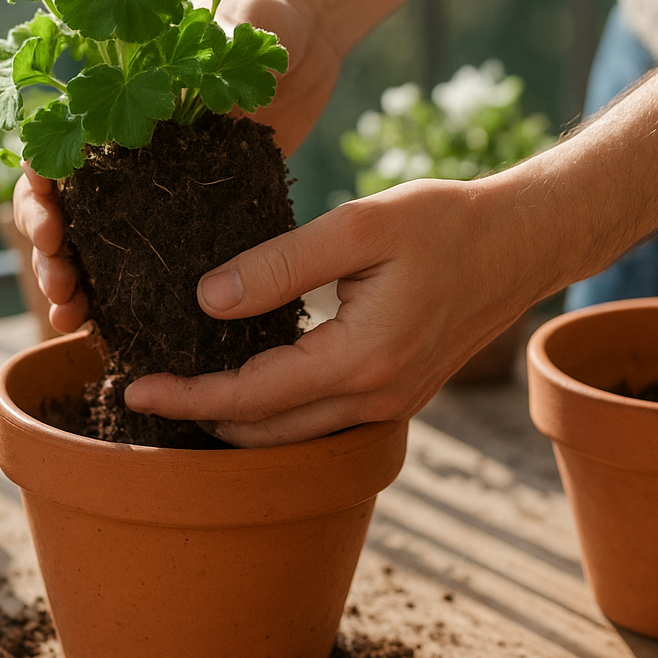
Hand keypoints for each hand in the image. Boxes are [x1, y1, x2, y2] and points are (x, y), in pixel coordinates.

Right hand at [16, 0, 338, 328]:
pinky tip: (106, 327)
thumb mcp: (245, 24)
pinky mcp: (194, 208)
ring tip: (71, 317)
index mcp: (117, 93)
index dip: (40, 185)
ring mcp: (156, 180)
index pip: (55, 143)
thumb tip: (203, 103)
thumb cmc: (268, 16)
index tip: (50, 219)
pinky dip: (120, 293)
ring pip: (93, 240)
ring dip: (70, 280)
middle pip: (64, 201)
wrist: (310, 38)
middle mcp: (126, 141)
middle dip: (47, 246)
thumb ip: (220, 51)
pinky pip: (148, 257)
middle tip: (60, 279)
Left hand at [122, 176, 547, 445]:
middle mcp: (378, 397)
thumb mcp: (359, 226)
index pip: (253, 397)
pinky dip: (277, 411)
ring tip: (185, 389)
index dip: (188, 396)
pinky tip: (247, 379)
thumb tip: (207, 298)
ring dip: (238, 421)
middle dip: (201, 417)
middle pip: (267, 434)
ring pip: (295, 435)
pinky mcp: (399, 395)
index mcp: (363, 358)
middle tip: (145, 392)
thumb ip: (281, 264)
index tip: (136, 386)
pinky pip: (323, 419)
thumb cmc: (445, 222)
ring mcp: (392, 404)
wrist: (521, 242)